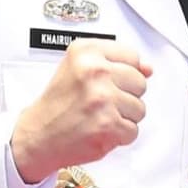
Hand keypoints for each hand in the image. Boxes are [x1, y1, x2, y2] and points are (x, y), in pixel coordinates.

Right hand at [9, 41, 150, 184]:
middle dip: (126, 96)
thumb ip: (116, 63)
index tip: (109, 81)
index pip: (132, 56)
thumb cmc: (58, 102)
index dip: (124, 73)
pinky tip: (99, 130)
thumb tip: (148, 69)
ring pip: (140, 109)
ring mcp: (102, 98)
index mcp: (87, 52)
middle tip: (100, 102)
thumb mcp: (80, 68)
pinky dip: (119, 136)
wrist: (38, 134)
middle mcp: (95, 71)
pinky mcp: (108, 125)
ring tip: (99, 116)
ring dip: (123, 117)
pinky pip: (133, 131)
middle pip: (140, 83)